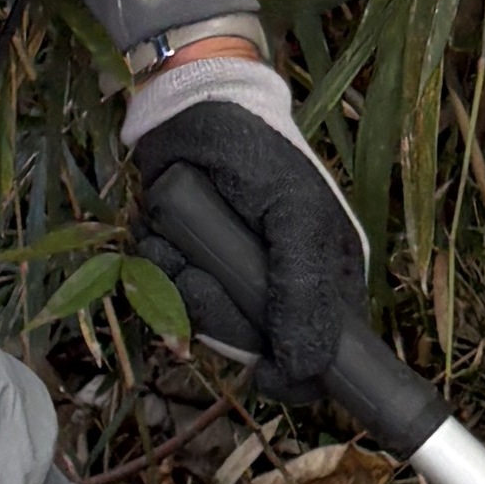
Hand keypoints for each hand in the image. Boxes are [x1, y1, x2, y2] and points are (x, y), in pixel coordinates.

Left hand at [127, 52, 370, 409]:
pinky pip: (166, 293)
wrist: (192, 108)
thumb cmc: (259, 155)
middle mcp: (283, 286)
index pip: (323, 357)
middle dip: (219, 316)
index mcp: (327, 277)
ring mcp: (233, 276)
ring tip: (178, 241)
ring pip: (203, 324)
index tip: (266, 375)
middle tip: (204, 276)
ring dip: (180, 285)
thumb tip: (304, 368)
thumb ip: (306, 294)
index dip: (295, 375)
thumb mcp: (297, 219)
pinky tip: (161, 234)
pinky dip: (157, 266)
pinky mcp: (190, 260)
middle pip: (251, 351)